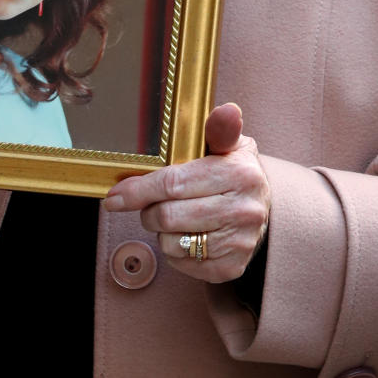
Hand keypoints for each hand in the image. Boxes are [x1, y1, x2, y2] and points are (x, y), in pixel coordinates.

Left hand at [103, 103, 269, 283]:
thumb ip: (219, 128)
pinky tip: (188, 234)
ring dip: (162, 232)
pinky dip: (176, 251)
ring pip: (171, 243)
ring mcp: (239, 241)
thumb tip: (227, 110)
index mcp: (239, 173)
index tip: (115, 196)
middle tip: (153, 204)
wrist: (262, 209)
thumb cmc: (233, 171)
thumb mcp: (229, 144)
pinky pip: (182, 263)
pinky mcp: (231, 267)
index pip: (174, 183)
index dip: (139, 190)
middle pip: (167, 216)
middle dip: (149, 211)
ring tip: (176, 217)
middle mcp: (244, 209)